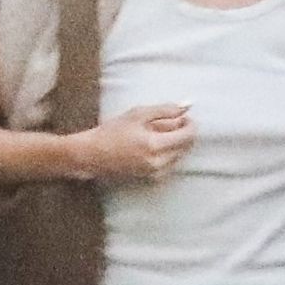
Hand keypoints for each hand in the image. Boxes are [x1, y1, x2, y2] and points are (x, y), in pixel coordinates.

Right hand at [77, 104, 193, 182]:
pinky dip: (167, 152)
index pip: (187, 136)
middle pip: (186, 146)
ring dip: (175, 142)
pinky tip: (152, 145)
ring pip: (179, 155)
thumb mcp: (138, 114)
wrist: (93, 155)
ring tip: (155, 133)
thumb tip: (185, 106)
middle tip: (168, 121)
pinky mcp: (152, 178)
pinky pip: (170, 162)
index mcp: (156, 145)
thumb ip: (164, 110)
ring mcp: (156, 173)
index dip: (190, 124)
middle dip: (182, 132)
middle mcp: (159, 162)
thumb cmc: (113, 131)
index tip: (184, 116)